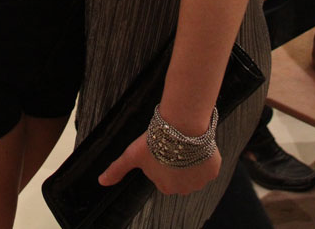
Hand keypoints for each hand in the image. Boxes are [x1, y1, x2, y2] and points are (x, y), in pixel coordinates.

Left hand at [99, 131, 220, 196]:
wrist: (181, 125)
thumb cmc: (155, 139)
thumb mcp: (132, 154)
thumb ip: (117, 169)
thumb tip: (101, 182)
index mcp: (165, 187)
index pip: (162, 176)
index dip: (161, 160)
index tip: (161, 148)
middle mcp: (184, 190)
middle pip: (179, 175)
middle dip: (176, 162)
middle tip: (172, 144)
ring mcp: (200, 181)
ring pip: (194, 169)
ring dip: (190, 159)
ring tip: (184, 142)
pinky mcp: (213, 170)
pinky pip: (208, 163)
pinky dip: (204, 155)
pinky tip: (195, 143)